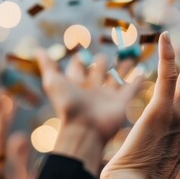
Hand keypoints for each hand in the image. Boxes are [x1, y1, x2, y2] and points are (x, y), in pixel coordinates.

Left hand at [34, 51, 142, 175]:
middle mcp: (93, 89)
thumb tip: (37, 49)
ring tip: (128, 57)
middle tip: (102, 56)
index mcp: (76, 84)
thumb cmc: (67, 106)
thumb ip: (47, 65)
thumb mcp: (53, 82)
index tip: (79, 49)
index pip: (77, 68)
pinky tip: (142, 71)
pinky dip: (137, 80)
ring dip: (122, 68)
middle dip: (100, 63)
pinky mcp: (122, 102)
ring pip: (116, 78)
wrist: (85, 129)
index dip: (78, 60)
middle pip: (98, 72)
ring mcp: (108, 96)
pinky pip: (132, 88)